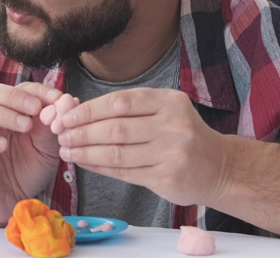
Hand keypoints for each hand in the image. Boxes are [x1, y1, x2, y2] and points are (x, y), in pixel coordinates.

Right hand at [0, 82, 62, 226]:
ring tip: (25, 126)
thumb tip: (66, 100)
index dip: (37, 90)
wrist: (16, 202)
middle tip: (35, 108)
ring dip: (1, 113)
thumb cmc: (29, 170)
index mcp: (8, 110)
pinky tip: (3, 145)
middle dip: (13, 96)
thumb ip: (52, 125)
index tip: (57, 99)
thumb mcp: (48, 147)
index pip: (17, 88)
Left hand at [56, 88, 227, 205]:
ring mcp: (172, 153)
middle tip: (61, 135)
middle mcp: (173, 125)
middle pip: (115, 128)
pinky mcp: (167, 177)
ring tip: (66, 151)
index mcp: (168, 101)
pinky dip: (99, 167)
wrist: (218, 167)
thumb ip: (128, 109)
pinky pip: (123, 172)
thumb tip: (78, 111)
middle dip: (82, 132)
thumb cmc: (180, 134)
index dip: (89, 110)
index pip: (120, 102)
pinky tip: (84, 163)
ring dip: (86, 152)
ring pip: (117, 153)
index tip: (66, 116)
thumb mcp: (163, 111)